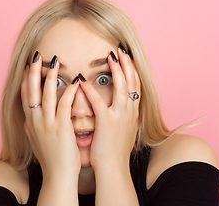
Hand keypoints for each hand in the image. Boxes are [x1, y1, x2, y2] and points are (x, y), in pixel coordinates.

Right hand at [21, 52, 80, 178]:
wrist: (57, 176)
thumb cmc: (50, 158)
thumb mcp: (35, 141)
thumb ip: (31, 128)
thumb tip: (27, 120)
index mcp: (30, 122)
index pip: (25, 95)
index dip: (25, 79)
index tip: (27, 65)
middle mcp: (35, 120)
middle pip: (31, 90)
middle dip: (33, 71)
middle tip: (37, 55)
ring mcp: (47, 123)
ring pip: (46, 93)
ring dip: (50, 75)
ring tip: (55, 61)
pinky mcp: (61, 127)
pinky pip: (64, 104)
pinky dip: (68, 91)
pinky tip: (74, 81)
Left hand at [79, 47, 140, 171]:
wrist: (114, 169)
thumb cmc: (113, 150)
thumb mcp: (121, 130)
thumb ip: (120, 115)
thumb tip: (117, 105)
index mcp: (132, 113)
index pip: (135, 85)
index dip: (131, 70)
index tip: (126, 57)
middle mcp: (129, 112)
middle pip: (132, 81)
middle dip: (127, 64)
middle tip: (120, 50)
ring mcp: (120, 117)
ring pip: (122, 87)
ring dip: (116, 70)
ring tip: (109, 56)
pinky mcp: (107, 123)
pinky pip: (99, 103)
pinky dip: (91, 91)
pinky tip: (83, 81)